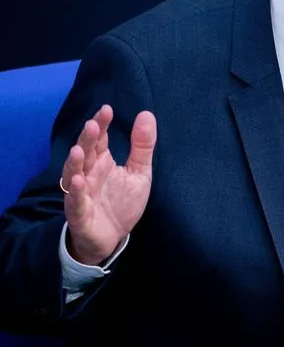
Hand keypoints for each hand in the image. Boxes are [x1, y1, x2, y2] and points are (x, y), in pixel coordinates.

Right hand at [61, 105, 156, 264]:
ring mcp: (81, 193)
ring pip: (73, 175)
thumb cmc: (122, 202)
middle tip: (92, 125)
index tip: (107, 110)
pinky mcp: (79, 213)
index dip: (101, 125)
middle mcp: (88, 174)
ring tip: (78, 150)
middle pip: (84, 153)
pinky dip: (76, 192)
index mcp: (101, 162)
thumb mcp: (139, 172)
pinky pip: (75, 201)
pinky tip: (78, 181)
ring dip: (74, 163)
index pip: (99, 140)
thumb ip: (142, 146)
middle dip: (87, 140)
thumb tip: (146, 114)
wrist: (112, 237)